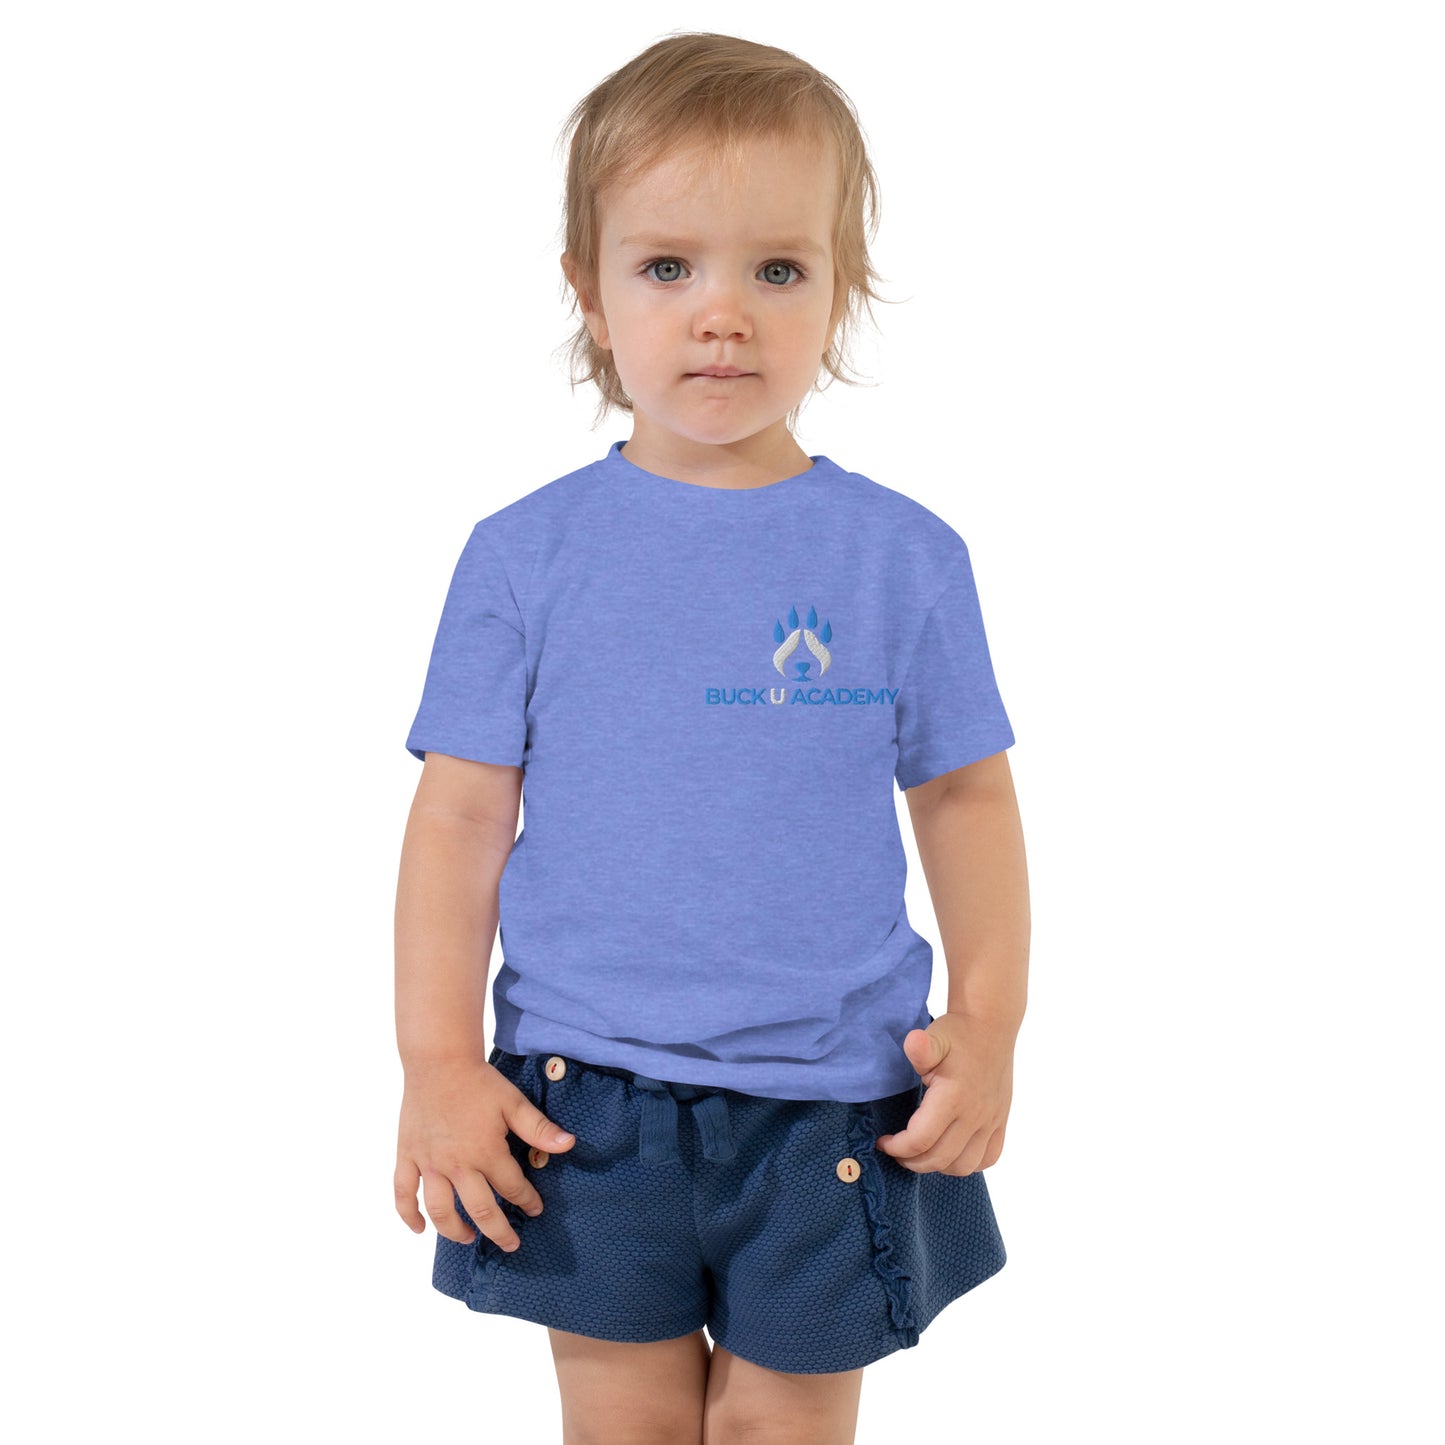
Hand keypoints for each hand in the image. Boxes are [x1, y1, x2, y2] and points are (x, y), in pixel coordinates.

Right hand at [395, 1057, 575, 1251]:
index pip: (512, 1188)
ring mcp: (429, 1164)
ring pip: (440, 1210)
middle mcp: (456, 1165)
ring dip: (455, 1231)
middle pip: (479, 1210)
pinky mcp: (407, 1156)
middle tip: (510, 1244)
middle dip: (498, 1231)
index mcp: (486, 1152)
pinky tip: (419, 1228)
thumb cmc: (478, 1081)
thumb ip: (539, 1129)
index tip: (535, 1209)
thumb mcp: (513, 1103)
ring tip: (468, 1238)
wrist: (438, 1061)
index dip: (527, 1201)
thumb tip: (569, 1145)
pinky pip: (403, 1193)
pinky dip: (408, 1214)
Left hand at [873, 1012, 1013, 1175]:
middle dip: (911, 1161)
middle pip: (939, 1158)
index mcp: (954, 1097)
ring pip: (964, 1166)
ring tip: (921, 1154)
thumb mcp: (935, 1036)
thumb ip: (920, 1047)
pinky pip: (988, 1158)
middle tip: (897, 1151)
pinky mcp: (1000, 1121)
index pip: (921, 1140)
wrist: (990, 1026)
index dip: (897, 1147)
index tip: (883, 1141)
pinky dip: (967, 1163)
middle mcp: (975, 1114)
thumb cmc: (958, 1033)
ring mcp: (991, 1121)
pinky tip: (951, 1152)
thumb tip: (914, 1042)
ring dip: (938, 1166)